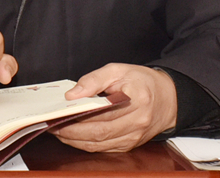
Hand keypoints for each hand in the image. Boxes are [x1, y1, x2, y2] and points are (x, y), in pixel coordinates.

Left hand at [51, 63, 177, 152]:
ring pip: (99, 145)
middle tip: (52, 125)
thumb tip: (72, 95)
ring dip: (76, 140)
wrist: (168, 98)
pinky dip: (86, 144)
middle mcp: (137, 123)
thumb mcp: (118, 70)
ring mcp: (134, 138)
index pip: (102, 113)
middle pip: (99, 134)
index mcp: (137, 100)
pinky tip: (73, 136)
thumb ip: (94, 80)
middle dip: (71, 132)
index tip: (58, 114)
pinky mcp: (130, 145)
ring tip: (58, 131)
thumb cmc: (142, 81)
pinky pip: (104, 148)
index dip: (78, 117)